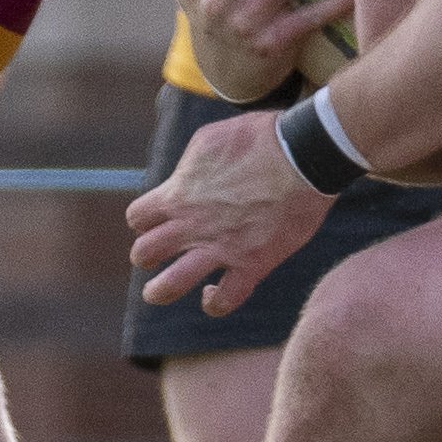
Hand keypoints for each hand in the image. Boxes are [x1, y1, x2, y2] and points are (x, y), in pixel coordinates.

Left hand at [127, 105, 332, 315]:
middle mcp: (192, 225)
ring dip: (160, 291)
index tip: (159, 220)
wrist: (304, 155)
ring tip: (159, 292)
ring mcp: (220, 248)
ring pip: (169, 285)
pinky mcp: (252, 264)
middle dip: (146, 256)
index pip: (138, 217)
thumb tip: (182, 180)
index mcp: (179, 194)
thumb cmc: (260, 139)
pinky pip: (226, 300)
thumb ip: (188, 166)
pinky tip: (214, 295)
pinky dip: (216, 303)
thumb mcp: (209, 140)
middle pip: (144, 252)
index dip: (145, 221)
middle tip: (158, 254)